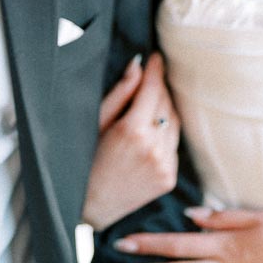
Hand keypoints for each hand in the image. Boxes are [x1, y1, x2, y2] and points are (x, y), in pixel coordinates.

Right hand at [82, 53, 179, 229]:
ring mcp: (165, 164)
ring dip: (165, 110)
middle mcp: (153, 147)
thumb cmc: (87, 160)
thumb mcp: (97, 123)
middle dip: (159, 88)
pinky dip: (166, 134)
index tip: (156, 57)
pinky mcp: (170, 178)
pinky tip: (151, 133)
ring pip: (175, 123)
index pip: (153, 89)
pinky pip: (174, 145)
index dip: (155, 70)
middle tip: (150, 78)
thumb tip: (137, 65)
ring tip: (150, 105)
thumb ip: (120, 93)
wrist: (92, 205)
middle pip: (166, 104)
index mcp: (132, 130)